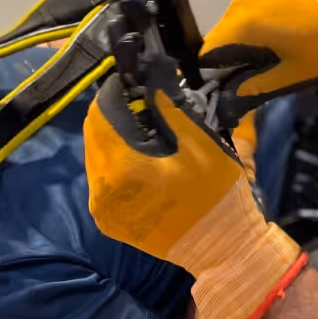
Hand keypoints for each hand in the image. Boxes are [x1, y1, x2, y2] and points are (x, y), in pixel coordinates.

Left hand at [84, 57, 303, 318]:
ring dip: (115, 135)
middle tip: (145, 102)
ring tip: (146, 130)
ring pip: (96, 153)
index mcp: (122, 166)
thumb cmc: (217, 192)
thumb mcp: (201, 141)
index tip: (139, 80)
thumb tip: (152, 71)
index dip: (119, 89)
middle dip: (117, 111)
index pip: (103, 110)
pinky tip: (142, 159)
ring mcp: (101, 207)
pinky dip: (117, 162)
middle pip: (95, 131)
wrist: (222, 248)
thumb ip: (170, 103)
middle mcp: (101, 187)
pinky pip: (102, 177)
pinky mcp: (106, 220)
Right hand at [199, 0, 317, 116]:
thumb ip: (256, 86)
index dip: (213, 77)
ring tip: (267, 66)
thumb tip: (231, 98)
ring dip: (242, 49)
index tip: (225, 92)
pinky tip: (276, 47)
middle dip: (228, 64)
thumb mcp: (292, 74)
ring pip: (232, 30)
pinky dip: (253, 35)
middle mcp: (241, 5)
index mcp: (243, 24)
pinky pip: (247, 18)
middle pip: (218, 41)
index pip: (206, 54)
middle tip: (249, 83)